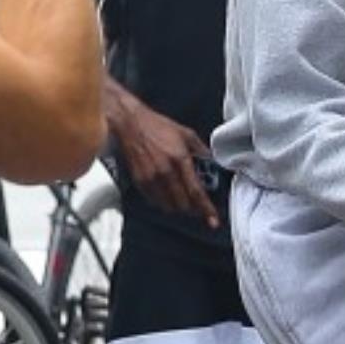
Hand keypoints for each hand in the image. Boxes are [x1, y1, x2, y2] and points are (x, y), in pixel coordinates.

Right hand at [110, 95, 219, 226]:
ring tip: (181, 198)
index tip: (213, 220)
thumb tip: (213, 164)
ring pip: (169, 206)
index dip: (206, 209)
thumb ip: (202, 151)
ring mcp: (151, 178)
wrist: (131, 123)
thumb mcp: (186, 134)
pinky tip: (166, 192)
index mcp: (180, 159)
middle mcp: (166, 171)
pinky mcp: (140, 181)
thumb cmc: (157, 126)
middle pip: (183, 204)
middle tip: (197, 205)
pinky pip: (154, 201)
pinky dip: (163, 202)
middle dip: (193, 208)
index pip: (196, 191)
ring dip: (178, 206)